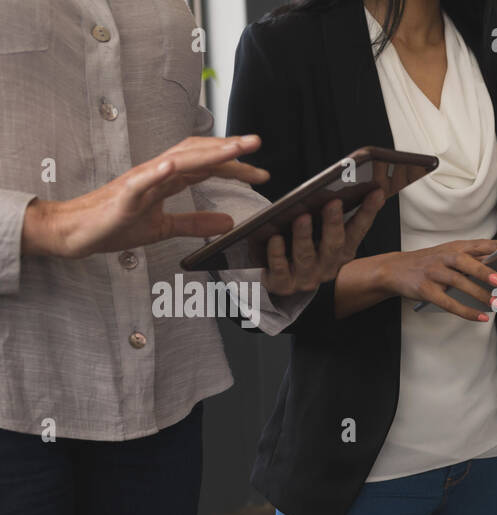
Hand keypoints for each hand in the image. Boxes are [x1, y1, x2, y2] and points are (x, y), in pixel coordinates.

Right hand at [21, 135, 271, 258]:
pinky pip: (140, 182)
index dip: (235, 167)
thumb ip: (195, 223)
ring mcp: (139, 182)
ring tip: (232, 148)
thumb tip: (228, 223)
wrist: (77, 232)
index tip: (262, 174)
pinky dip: (158, 172)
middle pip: (197, 154)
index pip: (207, 166)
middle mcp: (156, 173)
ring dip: (206, 153)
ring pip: (177, 161)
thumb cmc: (115, 224)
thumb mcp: (164, 228)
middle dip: (228, 149)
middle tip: (257, 144)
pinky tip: (174, 166)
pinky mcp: (122, 196)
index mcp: (167, 179)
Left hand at [262, 188, 384, 296]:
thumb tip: (354, 187)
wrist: (282, 281)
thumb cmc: (303, 250)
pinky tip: (275, 238)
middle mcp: (327, 266)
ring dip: (304, 236)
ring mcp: (306, 277)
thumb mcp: (322, 233)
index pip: (358, 230)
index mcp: (341, 252)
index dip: (368, 212)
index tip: (375, 192)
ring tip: (302, 218)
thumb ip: (334, 213)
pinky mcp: (284, 284)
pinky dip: (277, 254)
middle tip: (333, 203)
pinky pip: (281, 270)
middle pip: (334, 245)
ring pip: (306, 256)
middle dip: (334, 223)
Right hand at [379, 238, 496, 321]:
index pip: (474, 244)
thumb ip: (469, 258)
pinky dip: (466, 311)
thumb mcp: (446, 254)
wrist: (393, 269)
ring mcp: (433, 273)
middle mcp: (442, 258)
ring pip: (457, 282)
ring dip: (478, 294)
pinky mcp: (426, 290)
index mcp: (451, 247)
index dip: (491, 245)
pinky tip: (480, 317)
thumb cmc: (427, 263)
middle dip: (482, 270)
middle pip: (464, 262)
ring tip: (495, 304)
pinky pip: (448, 303)